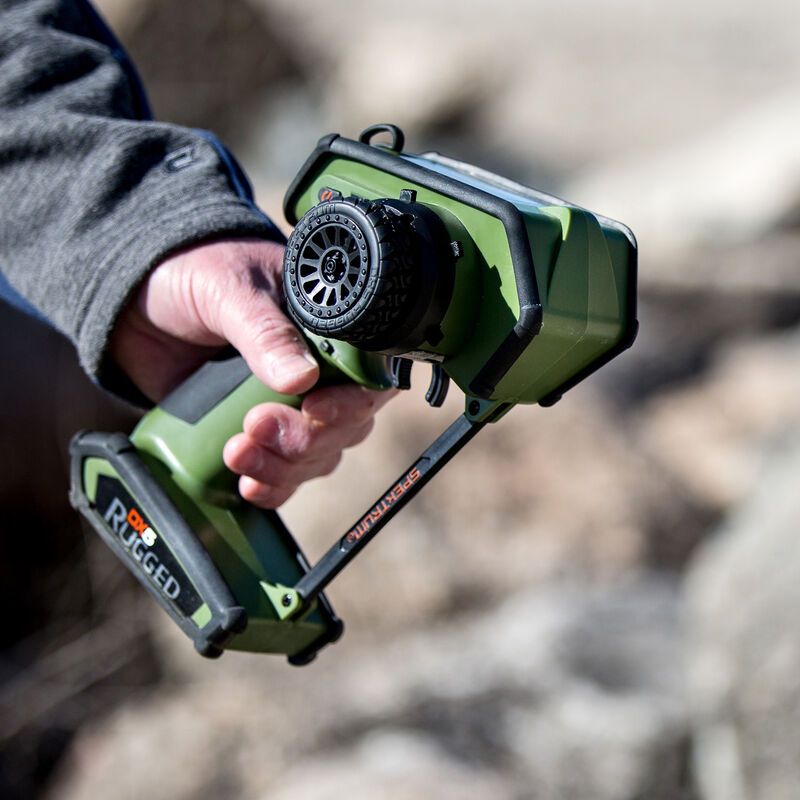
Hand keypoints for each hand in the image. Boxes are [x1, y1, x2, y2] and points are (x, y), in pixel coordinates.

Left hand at [110, 238, 393, 507]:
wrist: (135, 301)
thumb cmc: (194, 274)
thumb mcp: (230, 290)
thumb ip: (264, 331)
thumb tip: (303, 378)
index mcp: (329, 331)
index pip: (368, 378)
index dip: (350, 403)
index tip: (314, 410)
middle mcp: (321, 374)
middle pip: (346, 427)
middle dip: (305, 439)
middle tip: (257, 425)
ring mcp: (291, 408)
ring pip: (318, 457)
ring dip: (284, 466)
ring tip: (237, 452)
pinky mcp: (260, 434)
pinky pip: (284, 475)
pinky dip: (272, 487)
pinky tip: (249, 486)